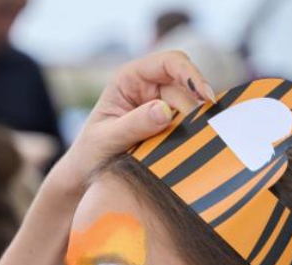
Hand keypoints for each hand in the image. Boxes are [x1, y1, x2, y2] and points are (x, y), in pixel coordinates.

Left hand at [50, 51, 213, 191]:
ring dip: (191, 127)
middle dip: (191, 112)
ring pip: (190, 109)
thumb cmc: (89, 154)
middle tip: (190, 138)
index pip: (169, 62)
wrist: (86, 176)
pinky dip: (190, 136)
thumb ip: (133, 125)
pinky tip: (185, 150)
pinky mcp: (168, 124)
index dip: (190, 74)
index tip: (205, 96)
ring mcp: (160, 104)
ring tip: (181, 149)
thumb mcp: (107, 139)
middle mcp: (148, 86)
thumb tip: (165, 111)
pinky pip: (188, 125)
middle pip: (185, 89)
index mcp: (129, 78)